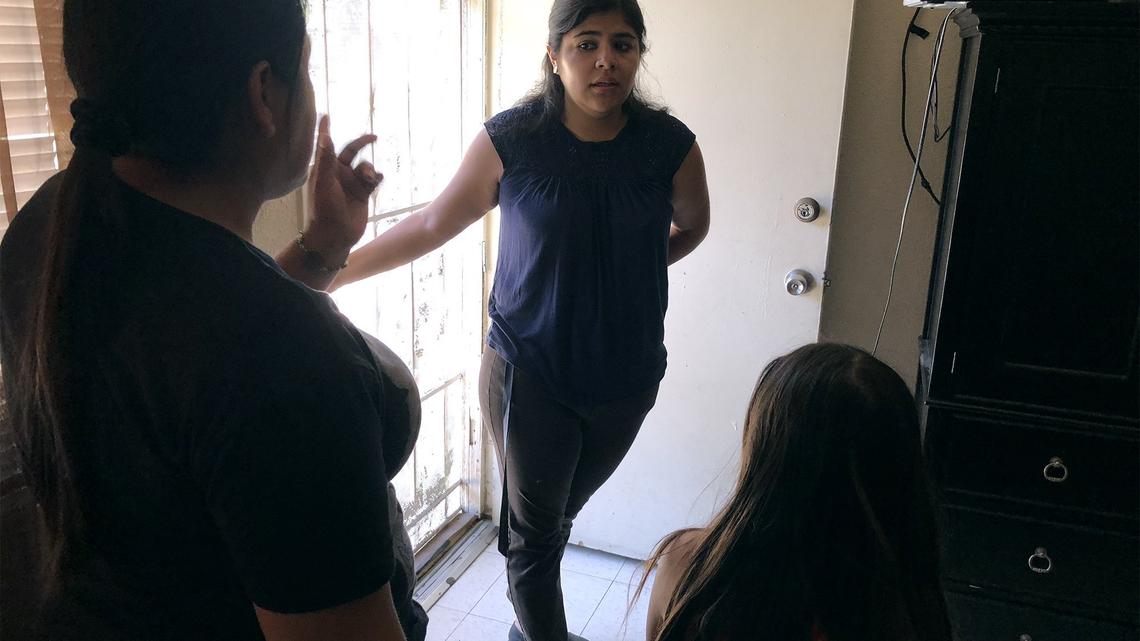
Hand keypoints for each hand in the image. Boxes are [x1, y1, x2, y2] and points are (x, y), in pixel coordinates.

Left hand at [305, 114, 381, 257]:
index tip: (326, 115)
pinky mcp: (363, 194)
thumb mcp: (323, 183)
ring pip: (365, 165)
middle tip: (373, 137)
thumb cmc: (323, 210)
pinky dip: (377, 177)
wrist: (335, 236)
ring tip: (369, 178)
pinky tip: (376, 180)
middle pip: (351, 151)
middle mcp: (338, 173)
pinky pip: (374, 179)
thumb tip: (326, 137)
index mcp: (324, 169)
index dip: (326, 130)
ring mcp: (352, 183)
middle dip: (362, 143)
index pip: (326, 144)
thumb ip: (326, 160)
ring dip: (369, 168)